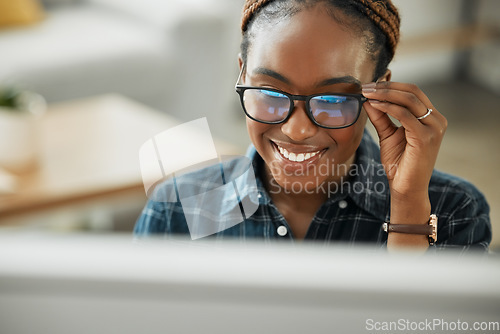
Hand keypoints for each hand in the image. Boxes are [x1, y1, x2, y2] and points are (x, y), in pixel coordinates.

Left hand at [362, 82, 447, 200]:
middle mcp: (436, 120)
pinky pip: (405, 115)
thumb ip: (381, 117)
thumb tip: (368, 99)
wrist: (406, 188)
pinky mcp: (426, 137)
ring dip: (385, 94)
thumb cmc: (399, 164)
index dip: (390, 85)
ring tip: (366, 94)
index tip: (369, 85)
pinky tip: (374, 105)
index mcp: (431, 117)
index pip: (412, 92)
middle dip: (386, 87)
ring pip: (409, 100)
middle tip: (365, 87)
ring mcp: (434, 128)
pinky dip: (388, 107)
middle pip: (412, 91)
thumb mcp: (387, 135)